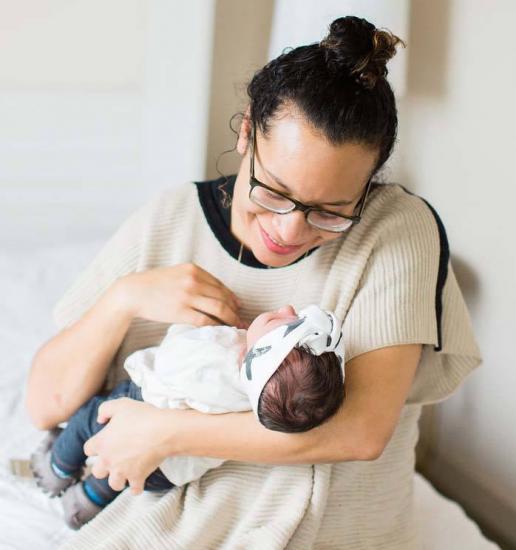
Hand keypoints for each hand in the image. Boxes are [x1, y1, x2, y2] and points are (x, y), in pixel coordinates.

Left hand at [83, 398, 171, 494]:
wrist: (162, 431)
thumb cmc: (142, 417)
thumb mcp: (121, 404)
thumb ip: (105, 410)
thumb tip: (99, 420)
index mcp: (102, 443)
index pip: (88, 449)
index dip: (96, 446)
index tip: (106, 442)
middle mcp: (108, 460)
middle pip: (97, 472)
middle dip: (104, 467)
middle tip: (115, 460)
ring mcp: (122, 471)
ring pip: (114, 484)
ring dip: (119, 479)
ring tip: (126, 472)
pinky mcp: (137, 478)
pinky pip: (135, 490)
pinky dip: (137, 487)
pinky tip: (140, 480)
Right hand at [119, 264, 243, 327]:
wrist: (133, 292)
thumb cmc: (154, 284)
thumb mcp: (177, 273)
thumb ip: (195, 278)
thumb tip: (216, 292)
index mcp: (193, 269)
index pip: (220, 285)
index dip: (232, 297)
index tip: (238, 306)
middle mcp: (193, 281)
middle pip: (223, 297)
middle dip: (235, 310)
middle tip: (241, 319)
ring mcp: (188, 296)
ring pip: (219, 308)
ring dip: (231, 319)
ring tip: (236, 326)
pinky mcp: (181, 311)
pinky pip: (205, 320)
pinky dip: (216, 326)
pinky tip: (220, 330)